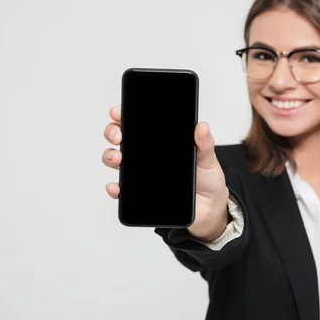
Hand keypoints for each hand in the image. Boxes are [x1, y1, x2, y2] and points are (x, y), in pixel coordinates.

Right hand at [102, 105, 229, 240]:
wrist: (209, 207)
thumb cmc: (206, 178)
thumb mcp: (207, 158)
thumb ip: (204, 143)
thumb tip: (202, 126)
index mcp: (160, 140)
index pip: (137, 122)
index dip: (123, 114)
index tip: (118, 112)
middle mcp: (146, 154)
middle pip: (120, 137)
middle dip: (112, 132)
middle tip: (119, 137)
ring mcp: (140, 173)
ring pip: (115, 160)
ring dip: (110, 156)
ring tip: (117, 159)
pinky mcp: (139, 193)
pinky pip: (121, 189)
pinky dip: (115, 188)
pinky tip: (116, 187)